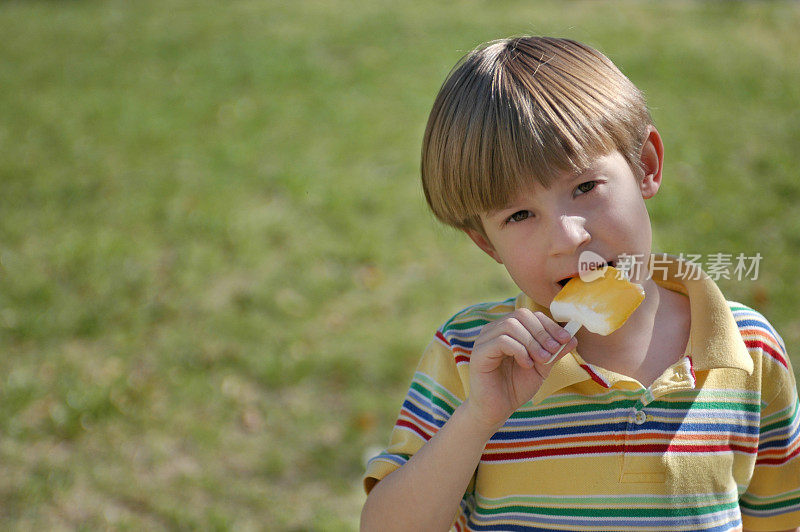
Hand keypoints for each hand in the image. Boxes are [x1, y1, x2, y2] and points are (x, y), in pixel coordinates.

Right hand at [465, 308, 576, 432]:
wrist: (496, 409)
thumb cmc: (515, 387)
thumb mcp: (541, 368)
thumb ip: (554, 352)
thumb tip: (573, 338)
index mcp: (508, 330)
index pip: (530, 315)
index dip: (550, 325)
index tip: (566, 339)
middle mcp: (494, 330)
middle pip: (521, 314)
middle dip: (542, 331)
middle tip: (554, 350)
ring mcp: (485, 339)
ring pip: (511, 325)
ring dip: (532, 341)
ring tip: (541, 359)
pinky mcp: (479, 352)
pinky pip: (502, 341)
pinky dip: (519, 351)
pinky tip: (526, 365)